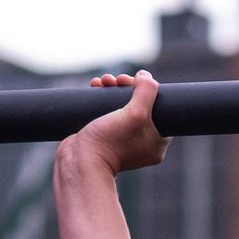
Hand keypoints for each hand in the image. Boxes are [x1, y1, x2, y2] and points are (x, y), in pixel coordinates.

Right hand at [54, 69, 169, 188]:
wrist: (79, 162)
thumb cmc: (108, 142)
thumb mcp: (135, 113)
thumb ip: (147, 91)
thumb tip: (145, 76)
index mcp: (157, 143)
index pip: (159, 107)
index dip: (146, 90)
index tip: (131, 82)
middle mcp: (143, 143)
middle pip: (140, 104)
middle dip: (126, 87)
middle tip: (116, 80)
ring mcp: (123, 141)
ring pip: (123, 106)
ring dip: (113, 88)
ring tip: (102, 82)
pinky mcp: (106, 138)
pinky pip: (109, 113)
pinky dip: (103, 98)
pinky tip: (95, 86)